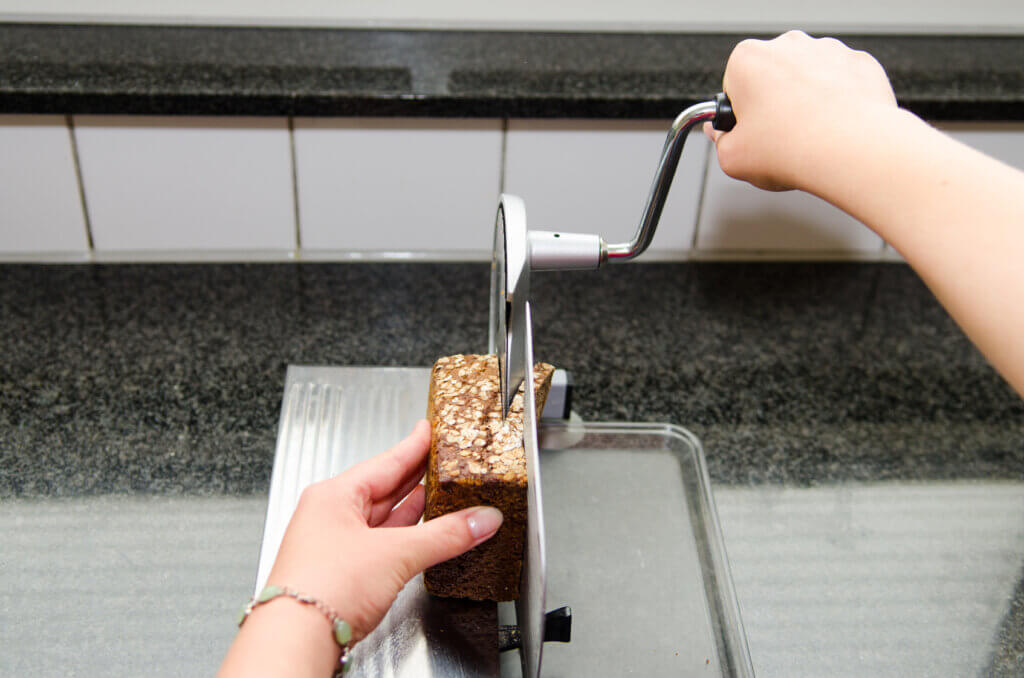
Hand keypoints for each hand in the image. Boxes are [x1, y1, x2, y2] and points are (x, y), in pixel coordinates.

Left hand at [266, 419, 502, 642]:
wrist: (296, 640)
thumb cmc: (321, 589)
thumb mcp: (395, 553)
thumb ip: (445, 535)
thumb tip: (480, 520)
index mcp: (333, 495)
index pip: (385, 461)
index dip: (413, 445)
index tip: (428, 429)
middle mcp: (330, 516)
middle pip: (383, 488)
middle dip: (416, 478)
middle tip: (442, 461)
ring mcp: (334, 546)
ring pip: (383, 520)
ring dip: (414, 511)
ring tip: (440, 496)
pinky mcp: (342, 574)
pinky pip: (381, 546)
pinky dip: (405, 540)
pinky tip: (422, 539)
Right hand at [704, 31, 897, 192]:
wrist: (851, 150)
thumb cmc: (792, 149)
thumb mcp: (732, 159)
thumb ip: (720, 142)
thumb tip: (723, 137)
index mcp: (748, 60)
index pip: (734, 86)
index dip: (740, 115)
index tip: (748, 133)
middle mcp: (787, 46)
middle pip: (771, 78)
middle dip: (772, 106)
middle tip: (777, 140)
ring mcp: (827, 51)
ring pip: (807, 79)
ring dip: (806, 103)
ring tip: (808, 139)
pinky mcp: (859, 63)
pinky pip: (841, 84)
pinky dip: (838, 103)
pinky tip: (834, 130)